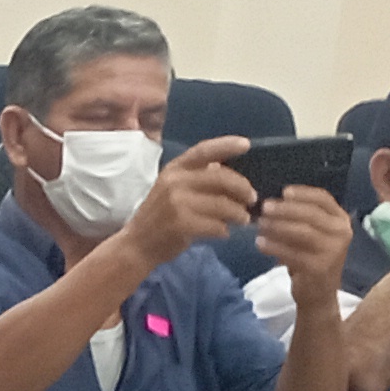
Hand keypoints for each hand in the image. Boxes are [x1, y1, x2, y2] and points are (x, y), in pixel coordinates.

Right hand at [118, 137, 266, 266]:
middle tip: (252, 198)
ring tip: (243, 219)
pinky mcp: (181, 224)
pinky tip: (225, 233)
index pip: (204, 150)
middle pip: (221, 178)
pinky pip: (215, 225)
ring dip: (238, 213)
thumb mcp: (173, 189)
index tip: (247, 145)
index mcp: (175, 169)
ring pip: (222, 204)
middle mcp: (175, 181)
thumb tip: (228, 171)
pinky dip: (224, 230)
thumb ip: (197, 178)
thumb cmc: (160, 216)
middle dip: (242, 188)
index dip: (227, 145)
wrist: (137, 245)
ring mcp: (177, 203)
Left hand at [255, 183, 349, 299]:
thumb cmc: (311, 259)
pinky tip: (260, 243)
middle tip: (265, 207)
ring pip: (302, 232)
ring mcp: (333, 251)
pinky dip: (274, 247)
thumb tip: (273, 202)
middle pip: (311, 214)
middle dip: (286, 209)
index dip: (303, 193)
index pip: (323, 199)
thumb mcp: (312, 234)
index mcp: (341, 220)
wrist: (318, 295)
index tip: (284, 192)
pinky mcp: (319, 268)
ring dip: (278, 226)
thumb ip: (301, 217)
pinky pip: (293, 253)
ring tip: (260, 225)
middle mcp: (342, 233)